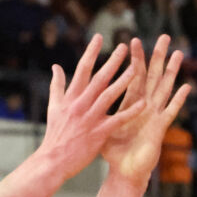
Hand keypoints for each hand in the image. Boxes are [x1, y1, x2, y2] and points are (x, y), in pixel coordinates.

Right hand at [36, 36, 139, 180]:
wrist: (53, 160)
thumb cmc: (55, 134)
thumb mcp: (53, 106)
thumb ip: (57, 85)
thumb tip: (56, 66)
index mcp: (70, 97)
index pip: (82, 69)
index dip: (91, 52)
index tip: (100, 37)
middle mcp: (80, 104)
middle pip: (99, 78)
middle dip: (112, 61)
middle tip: (125, 47)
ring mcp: (90, 118)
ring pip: (110, 95)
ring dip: (124, 81)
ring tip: (137, 68)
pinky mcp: (99, 133)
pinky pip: (118, 119)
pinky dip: (131, 111)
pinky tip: (143, 102)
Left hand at [102, 37, 193, 185]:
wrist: (125, 172)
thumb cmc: (114, 152)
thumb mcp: (100, 125)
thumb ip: (90, 109)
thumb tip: (76, 98)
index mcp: (130, 104)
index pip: (132, 76)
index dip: (134, 59)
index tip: (132, 40)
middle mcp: (144, 106)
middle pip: (152, 76)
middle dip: (157, 56)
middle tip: (164, 37)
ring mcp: (154, 116)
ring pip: (164, 88)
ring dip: (171, 71)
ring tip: (178, 54)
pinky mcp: (159, 128)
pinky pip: (170, 111)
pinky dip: (178, 99)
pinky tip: (186, 87)